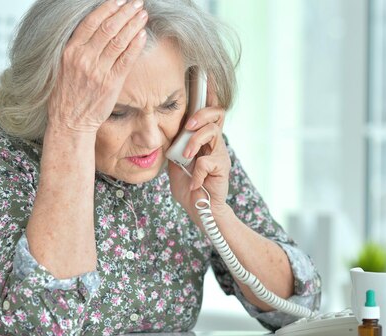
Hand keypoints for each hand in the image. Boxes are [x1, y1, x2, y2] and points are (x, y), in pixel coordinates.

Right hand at [47, 0, 147, 135]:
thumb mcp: (65, 65)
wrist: (69, 120)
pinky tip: (142, 34)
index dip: (107, 8)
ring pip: (118, 41)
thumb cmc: (68, 94)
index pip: (91, 22)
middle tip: (137, 2)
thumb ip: (79, 48)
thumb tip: (95, 30)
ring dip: (133, 25)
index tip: (119, 0)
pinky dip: (135, 46)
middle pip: (108, 28)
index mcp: (70, 50)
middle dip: (125, 12)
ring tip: (143, 14)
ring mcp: (97, 70)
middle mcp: (83, 58)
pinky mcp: (110, 83)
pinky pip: (126, 60)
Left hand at [167, 84, 230, 217]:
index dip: (209, 92)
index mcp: (204, 139)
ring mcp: (220, 155)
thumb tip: (163, 127)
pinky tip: (194, 182)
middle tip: (188, 125)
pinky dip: (196, 172)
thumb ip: (175, 143)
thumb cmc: (189, 185)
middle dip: (201, 113)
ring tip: (186, 155)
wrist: (201, 211)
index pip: (209, 110)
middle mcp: (215, 143)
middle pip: (217, 113)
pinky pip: (206, 160)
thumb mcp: (176, 160)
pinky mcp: (222, 168)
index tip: (205, 74)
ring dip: (195, 140)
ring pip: (213, 132)